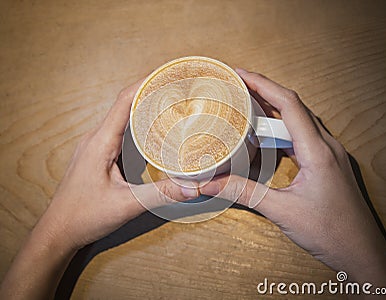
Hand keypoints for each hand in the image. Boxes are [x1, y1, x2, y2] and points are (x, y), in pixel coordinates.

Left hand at [41, 80, 195, 249]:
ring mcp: (95, 146)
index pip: (124, 102)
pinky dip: (135, 124)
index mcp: (100, 142)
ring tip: (167, 103)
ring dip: (142, 107)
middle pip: (124, 104)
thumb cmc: (83, 216)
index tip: (166, 74)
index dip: (145, 84)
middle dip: (149, 92)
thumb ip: (160, 194)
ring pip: (121, 117)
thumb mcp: (126, 204)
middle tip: (174, 88)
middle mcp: (96, 139)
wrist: (58, 232)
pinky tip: (149, 130)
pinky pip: (118, 131)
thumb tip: (192, 186)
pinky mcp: (97, 155)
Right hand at [199, 69, 385, 287]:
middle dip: (265, 92)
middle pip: (294, 107)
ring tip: (248, 106)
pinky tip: (267, 138)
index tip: (241, 75)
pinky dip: (282, 131)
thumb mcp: (282, 211)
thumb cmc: (331, 232)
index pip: (289, 104)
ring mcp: (329, 154)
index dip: (263, 84)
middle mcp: (327, 146)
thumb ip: (245, 193)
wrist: (362, 252)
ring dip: (274, 111)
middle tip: (239, 87)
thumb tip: (210, 183)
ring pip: (299, 121)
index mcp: (318, 151)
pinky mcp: (327, 164)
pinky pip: (303, 137)